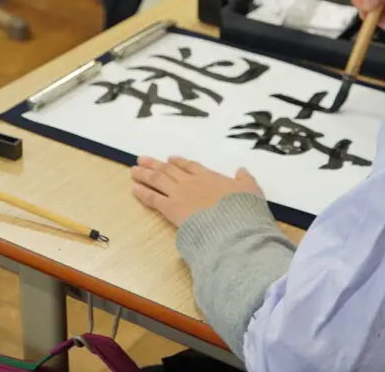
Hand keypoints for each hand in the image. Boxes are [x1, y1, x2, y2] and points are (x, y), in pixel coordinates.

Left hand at [131, 156, 263, 227]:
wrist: (230, 224)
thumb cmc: (241, 208)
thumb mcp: (251, 190)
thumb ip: (245, 179)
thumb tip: (243, 170)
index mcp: (209, 177)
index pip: (190, 167)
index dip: (179, 163)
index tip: (170, 159)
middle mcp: (191, 182)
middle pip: (169, 170)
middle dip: (155, 164)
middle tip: (142, 159)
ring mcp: (179, 194)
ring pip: (158, 180)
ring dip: (145, 174)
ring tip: (134, 169)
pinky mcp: (170, 209)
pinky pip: (153, 198)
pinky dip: (143, 192)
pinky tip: (134, 189)